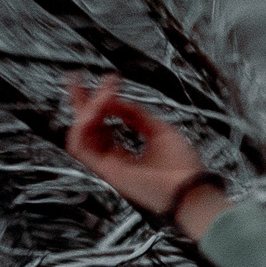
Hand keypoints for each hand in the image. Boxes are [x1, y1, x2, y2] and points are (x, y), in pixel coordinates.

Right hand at [64, 73, 205, 213]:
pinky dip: (84, 128)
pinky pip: (81, 148)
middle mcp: (112, 159)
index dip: (99, 103)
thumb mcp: (159, 130)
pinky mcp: (105, 171)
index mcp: (124, 153)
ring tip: (103, 96)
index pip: (101, 126)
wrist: (190, 188)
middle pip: (85, 129)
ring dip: (88, 111)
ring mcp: (108, 165)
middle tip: (75, 78)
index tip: (106, 81)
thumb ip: (135, 115)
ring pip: (81, 135)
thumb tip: (113, 100)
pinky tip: (96, 112)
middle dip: (80, 102)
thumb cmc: (182, 166)